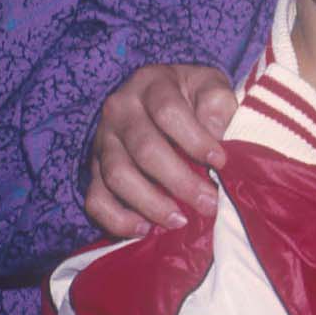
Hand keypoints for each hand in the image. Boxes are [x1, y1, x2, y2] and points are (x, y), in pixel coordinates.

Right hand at [84, 64, 235, 236]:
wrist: (162, 97)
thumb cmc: (193, 95)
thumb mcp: (210, 86)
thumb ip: (218, 103)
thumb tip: (217, 133)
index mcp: (151, 84)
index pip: (168, 112)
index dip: (195, 139)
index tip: (221, 162)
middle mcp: (120, 110)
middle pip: (144, 149)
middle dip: (179, 181)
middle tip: (208, 203)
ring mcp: (103, 140)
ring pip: (117, 176)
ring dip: (150, 203)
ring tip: (180, 221)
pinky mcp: (94, 168)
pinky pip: (95, 198)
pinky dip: (117, 218)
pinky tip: (144, 229)